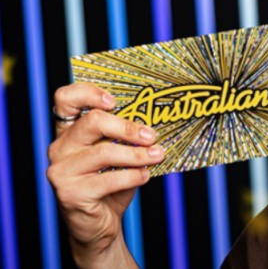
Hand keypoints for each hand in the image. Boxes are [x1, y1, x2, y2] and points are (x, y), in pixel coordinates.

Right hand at [47, 83, 163, 267]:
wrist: (99, 225)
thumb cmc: (110, 185)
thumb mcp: (118, 156)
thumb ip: (125, 138)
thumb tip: (154, 124)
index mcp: (69, 133)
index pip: (66, 99)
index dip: (89, 93)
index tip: (115, 101)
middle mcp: (60, 148)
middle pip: (91, 122)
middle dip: (127, 127)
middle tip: (151, 135)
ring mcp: (62, 171)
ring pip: (104, 151)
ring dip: (137, 154)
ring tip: (157, 155)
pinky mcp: (70, 193)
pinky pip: (108, 179)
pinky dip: (132, 176)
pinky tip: (145, 175)